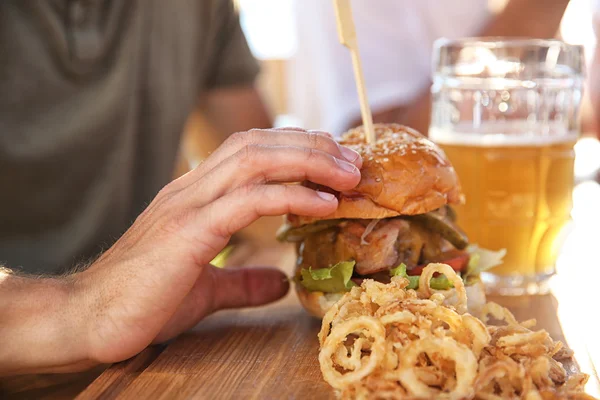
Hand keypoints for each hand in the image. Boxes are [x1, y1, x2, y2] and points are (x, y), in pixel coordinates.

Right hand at [69, 128, 361, 366]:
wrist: (88, 318)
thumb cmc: (143, 300)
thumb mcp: (205, 287)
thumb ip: (242, 281)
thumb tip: (280, 283)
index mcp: (196, 194)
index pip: (252, 149)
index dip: (297, 148)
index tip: (335, 163)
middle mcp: (192, 187)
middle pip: (260, 143)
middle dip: (312, 146)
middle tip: (354, 163)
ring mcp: (188, 205)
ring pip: (256, 159)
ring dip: (310, 161)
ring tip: (349, 175)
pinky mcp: (188, 231)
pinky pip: (248, 200)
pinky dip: (291, 195)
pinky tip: (324, 204)